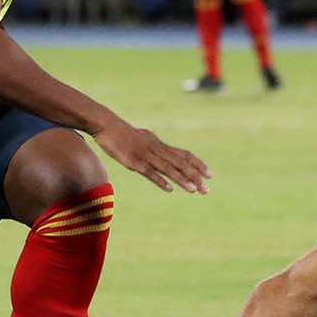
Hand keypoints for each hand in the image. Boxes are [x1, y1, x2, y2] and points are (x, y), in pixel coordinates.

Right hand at [92, 119, 210, 193]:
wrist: (106, 125)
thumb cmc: (123, 133)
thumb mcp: (144, 138)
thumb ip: (155, 146)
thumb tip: (164, 151)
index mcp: (159, 145)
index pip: (184, 155)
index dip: (198, 165)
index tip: (210, 175)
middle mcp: (156, 149)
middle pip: (180, 163)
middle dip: (195, 176)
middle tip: (206, 189)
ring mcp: (145, 155)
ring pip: (168, 168)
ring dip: (182, 180)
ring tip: (194, 190)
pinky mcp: (133, 162)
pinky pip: (149, 172)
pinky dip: (160, 180)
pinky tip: (169, 189)